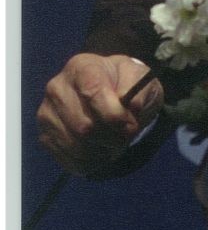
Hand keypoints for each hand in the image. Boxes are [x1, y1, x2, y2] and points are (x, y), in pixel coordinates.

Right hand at [37, 53, 163, 175]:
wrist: (110, 95)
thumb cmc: (124, 83)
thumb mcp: (139, 76)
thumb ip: (137, 87)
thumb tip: (130, 106)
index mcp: (81, 67)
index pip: (93, 92)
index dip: (114, 114)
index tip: (131, 123)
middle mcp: (57, 88)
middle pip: (84, 125)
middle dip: (112, 137)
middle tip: (126, 136)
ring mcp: (47, 114)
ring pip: (76, 146)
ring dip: (103, 151)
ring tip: (115, 143)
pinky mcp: (46, 137)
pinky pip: (69, 160)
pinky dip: (91, 162)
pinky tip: (101, 150)